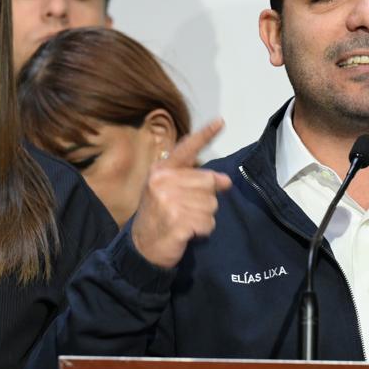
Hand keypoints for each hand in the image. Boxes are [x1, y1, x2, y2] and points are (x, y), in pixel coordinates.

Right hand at [130, 119, 232, 269]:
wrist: (143, 247)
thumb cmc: (159, 215)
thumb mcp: (171, 192)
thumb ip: (196, 181)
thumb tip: (226, 181)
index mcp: (162, 170)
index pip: (187, 149)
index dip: (205, 135)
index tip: (221, 121)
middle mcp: (164, 181)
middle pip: (209, 183)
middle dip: (205, 200)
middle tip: (186, 210)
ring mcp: (169, 201)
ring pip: (211, 205)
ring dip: (204, 218)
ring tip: (184, 221)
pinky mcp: (177, 221)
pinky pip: (207, 223)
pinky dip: (202, 231)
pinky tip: (187, 233)